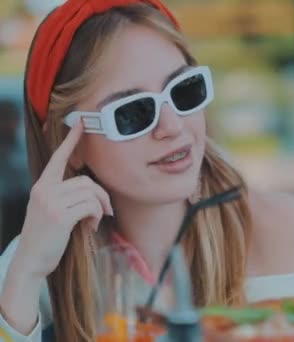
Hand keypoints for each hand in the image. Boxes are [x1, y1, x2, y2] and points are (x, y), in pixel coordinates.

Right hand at [15, 120, 112, 279]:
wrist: (30, 262)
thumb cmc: (46, 238)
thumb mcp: (51, 211)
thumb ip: (65, 197)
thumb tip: (93, 192)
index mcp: (42, 186)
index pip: (58, 157)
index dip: (72, 139)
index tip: (82, 122)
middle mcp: (44, 190)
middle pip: (86, 181)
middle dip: (101, 196)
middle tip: (105, 212)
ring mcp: (51, 202)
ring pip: (91, 193)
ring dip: (100, 208)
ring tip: (94, 222)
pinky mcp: (60, 216)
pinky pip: (91, 206)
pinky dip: (97, 216)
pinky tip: (90, 227)